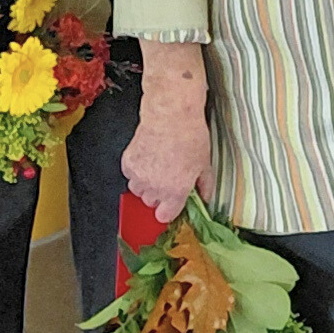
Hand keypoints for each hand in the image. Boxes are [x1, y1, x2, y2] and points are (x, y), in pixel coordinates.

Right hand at [127, 42, 211, 219]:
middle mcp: (154, 188)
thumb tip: (205, 198)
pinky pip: (130, 175)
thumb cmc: (190, 137)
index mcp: (175, 192)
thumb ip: (204, 186)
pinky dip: (137, 170)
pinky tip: (149, 156)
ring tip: (158, 165)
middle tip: (168, 177)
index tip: (173, 202)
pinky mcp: (128, 164)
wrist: (170, 115)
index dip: (169, 209)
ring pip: (138, 190)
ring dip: (146, 183)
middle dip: (159, 194)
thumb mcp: (204, 164)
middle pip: (151, 203)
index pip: (164, 217)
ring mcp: (138, 177)